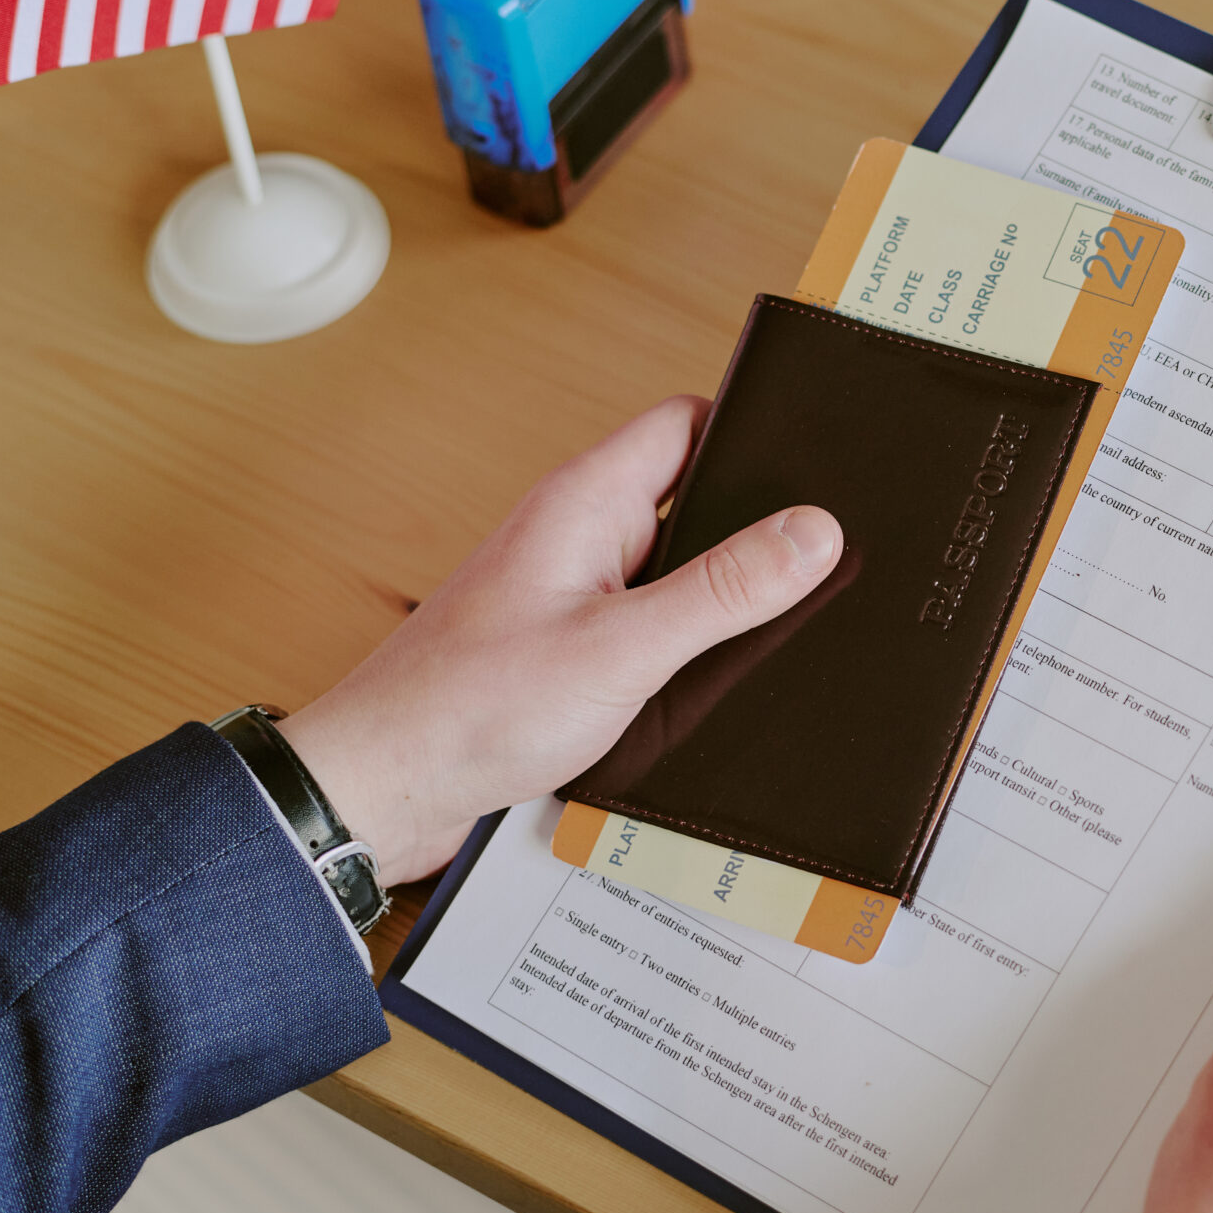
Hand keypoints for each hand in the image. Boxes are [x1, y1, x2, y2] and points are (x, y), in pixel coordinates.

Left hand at [278, 397, 842, 884]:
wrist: (385, 789)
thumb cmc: (470, 710)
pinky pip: (653, 620)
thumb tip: (813, 531)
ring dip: (723, 593)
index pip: (686, 422)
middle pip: (692, 495)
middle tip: (827, 553)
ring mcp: (574, 590)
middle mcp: (579, 534)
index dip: (754, 429)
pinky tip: (721, 677)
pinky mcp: (571, 645)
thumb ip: (723, 590)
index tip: (824, 457)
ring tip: (784, 622)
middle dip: (756, 523)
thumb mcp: (623, 648)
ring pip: (676, 565)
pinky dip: (691, 641)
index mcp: (586, 503)